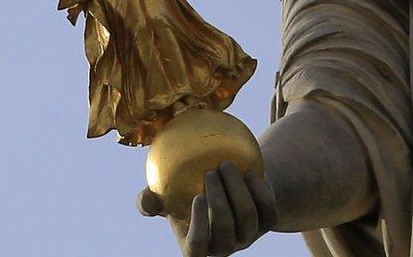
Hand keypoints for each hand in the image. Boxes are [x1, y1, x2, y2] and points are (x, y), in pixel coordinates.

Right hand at [137, 162, 276, 255]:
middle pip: (226, 230)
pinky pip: (267, 209)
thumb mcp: (167, 198)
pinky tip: (249, 171)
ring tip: (226, 164)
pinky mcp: (268, 223)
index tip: (197, 197)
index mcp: (198, 247)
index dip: (199, 227)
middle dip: (219, 201)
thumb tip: (145, 199)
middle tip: (211, 171)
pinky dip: (258, 189)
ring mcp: (248, 237)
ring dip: (237, 189)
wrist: (226, 186)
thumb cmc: (188, 193)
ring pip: (248, 217)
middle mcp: (225, 247)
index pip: (198, 249)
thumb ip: (151, 201)